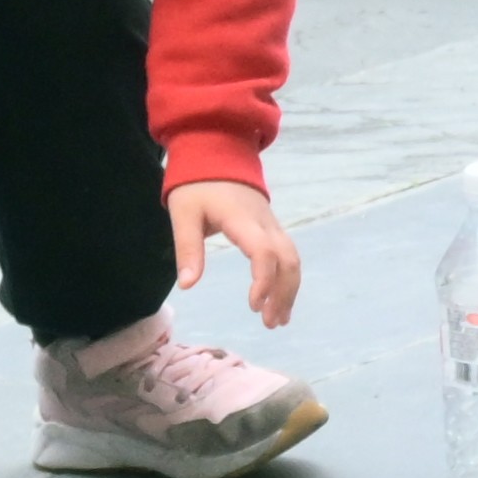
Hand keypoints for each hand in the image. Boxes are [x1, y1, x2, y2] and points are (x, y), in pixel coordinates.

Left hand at [170, 181, 300, 327]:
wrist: (217, 153)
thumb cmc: (197, 186)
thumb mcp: (183, 214)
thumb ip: (188, 248)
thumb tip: (188, 285)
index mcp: (242, 219)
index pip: (263, 251)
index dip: (263, 280)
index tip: (252, 306)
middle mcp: (265, 222)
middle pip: (288, 259)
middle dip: (283, 293)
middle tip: (269, 323)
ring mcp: (272, 224)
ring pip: (293, 258)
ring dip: (289, 290)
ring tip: (277, 320)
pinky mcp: (272, 227)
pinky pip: (289, 255)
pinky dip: (288, 279)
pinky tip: (280, 300)